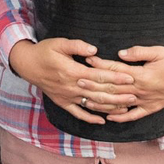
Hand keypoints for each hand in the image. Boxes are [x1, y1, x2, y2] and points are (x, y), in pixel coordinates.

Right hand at [9, 39, 135, 124]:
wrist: (27, 64)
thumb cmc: (44, 51)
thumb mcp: (59, 43)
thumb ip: (77, 45)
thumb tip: (94, 50)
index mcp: (71, 71)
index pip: (98, 76)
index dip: (115, 77)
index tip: (130, 77)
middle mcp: (71, 86)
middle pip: (99, 92)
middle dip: (118, 94)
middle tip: (135, 94)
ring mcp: (67, 96)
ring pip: (92, 104)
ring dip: (110, 107)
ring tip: (126, 107)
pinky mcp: (62, 102)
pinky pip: (78, 113)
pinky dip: (91, 119)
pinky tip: (102, 121)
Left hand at [83, 45, 163, 122]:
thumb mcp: (158, 51)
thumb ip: (138, 52)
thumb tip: (120, 53)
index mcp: (142, 75)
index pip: (116, 70)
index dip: (100, 65)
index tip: (87, 60)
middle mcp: (141, 90)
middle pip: (113, 88)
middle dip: (95, 84)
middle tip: (78, 80)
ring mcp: (146, 101)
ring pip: (120, 104)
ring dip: (102, 102)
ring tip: (86, 99)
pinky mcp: (151, 108)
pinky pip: (134, 116)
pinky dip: (121, 117)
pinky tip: (109, 117)